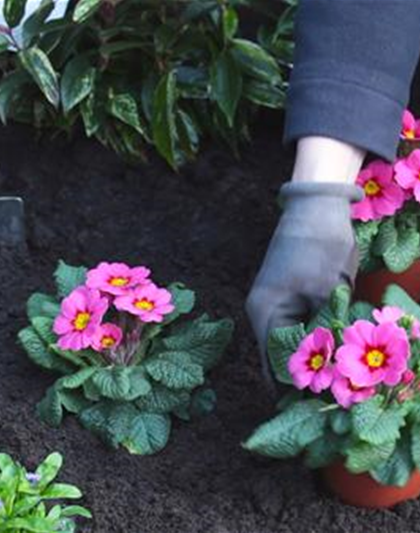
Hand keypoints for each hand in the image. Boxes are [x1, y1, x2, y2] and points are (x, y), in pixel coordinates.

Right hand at [246, 181, 362, 383]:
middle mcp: (267, 314)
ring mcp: (282, 306)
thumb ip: (329, 330)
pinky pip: (309, 328)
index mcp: (264, 313)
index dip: (297, 387)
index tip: (323, 405)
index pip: (273, 365)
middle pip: (286, 356)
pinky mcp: (298, 299)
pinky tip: (344, 348)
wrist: (319, 205)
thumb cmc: (318, 245)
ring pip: (299, 343)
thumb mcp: (327, 290)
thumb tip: (338, 368)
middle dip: (313, 374)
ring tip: (347, 375)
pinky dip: (325, 337)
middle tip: (344, 393)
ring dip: (321, 355)